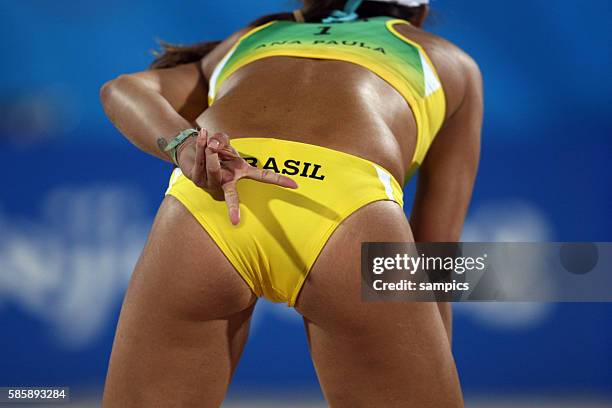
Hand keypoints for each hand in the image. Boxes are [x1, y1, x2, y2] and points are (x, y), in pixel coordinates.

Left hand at [177, 129, 297, 224]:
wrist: (190, 151)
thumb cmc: (213, 150)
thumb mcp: (223, 141)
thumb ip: (222, 139)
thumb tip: (214, 144)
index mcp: (240, 173)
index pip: (263, 177)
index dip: (279, 180)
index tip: (294, 185)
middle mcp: (226, 182)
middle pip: (232, 194)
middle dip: (233, 206)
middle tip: (235, 221)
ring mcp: (210, 183)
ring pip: (213, 166)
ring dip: (211, 149)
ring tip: (209, 139)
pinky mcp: (195, 178)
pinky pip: (200, 159)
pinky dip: (201, 144)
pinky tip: (202, 134)